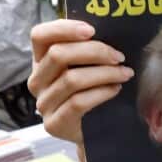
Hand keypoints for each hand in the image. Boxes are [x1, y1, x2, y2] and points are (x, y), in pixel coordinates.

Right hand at [27, 19, 132, 144]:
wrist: (94, 133)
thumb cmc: (93, 93)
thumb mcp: (86, 68)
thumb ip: (87, 51)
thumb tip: (110, 31)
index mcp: (41, 60)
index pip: (39, 35)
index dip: (64, 28)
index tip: (92, 30)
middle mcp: (37, 81)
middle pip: (58, 54)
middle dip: (95, 51)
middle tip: (119, 57)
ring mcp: (43, 104)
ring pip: (71, 79)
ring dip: (105, 73)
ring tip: (125, 73)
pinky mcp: (54, 124)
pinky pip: (78, 102)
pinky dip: (102, 92)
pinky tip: (116, 89)